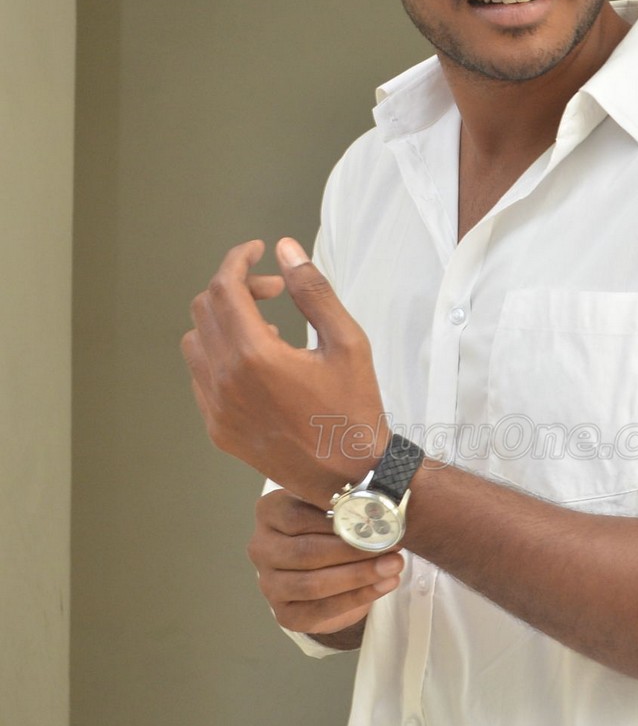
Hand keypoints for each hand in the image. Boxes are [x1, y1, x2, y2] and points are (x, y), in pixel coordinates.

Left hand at [182, 237, 387, 504]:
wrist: (350, 476)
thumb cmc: (354, 407)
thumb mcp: (347, 342)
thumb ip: (313, 290)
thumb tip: (285, 249)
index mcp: (255, 355)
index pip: (225, 287)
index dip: (239, 260)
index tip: (258, 251)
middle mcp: (225, 380)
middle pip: (205, 309)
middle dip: (236, 288)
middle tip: (274, 292)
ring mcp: (216, 408)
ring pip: (196, 343)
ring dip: (223, 323)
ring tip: (266, 332)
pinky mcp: (218, 429)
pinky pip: (200, 378)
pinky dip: (220, 358)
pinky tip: (257, 367)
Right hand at [248, 488, 403, 637]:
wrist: (321, 569)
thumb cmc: (329, 528)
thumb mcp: (331, 506)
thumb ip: (345, 504)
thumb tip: (378, 509)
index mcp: (269, 512)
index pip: (297, 516)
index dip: (338, 520)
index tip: (376, 520)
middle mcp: (261, 548)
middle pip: (307, 552)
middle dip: (354, 551)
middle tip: (392, 546)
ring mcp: (269, 584)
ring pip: (313, 584)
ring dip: (358, 576)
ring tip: (392, 567)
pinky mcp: (285, 613)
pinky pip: (322, 609)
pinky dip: (357, 597)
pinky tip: (383, 585)